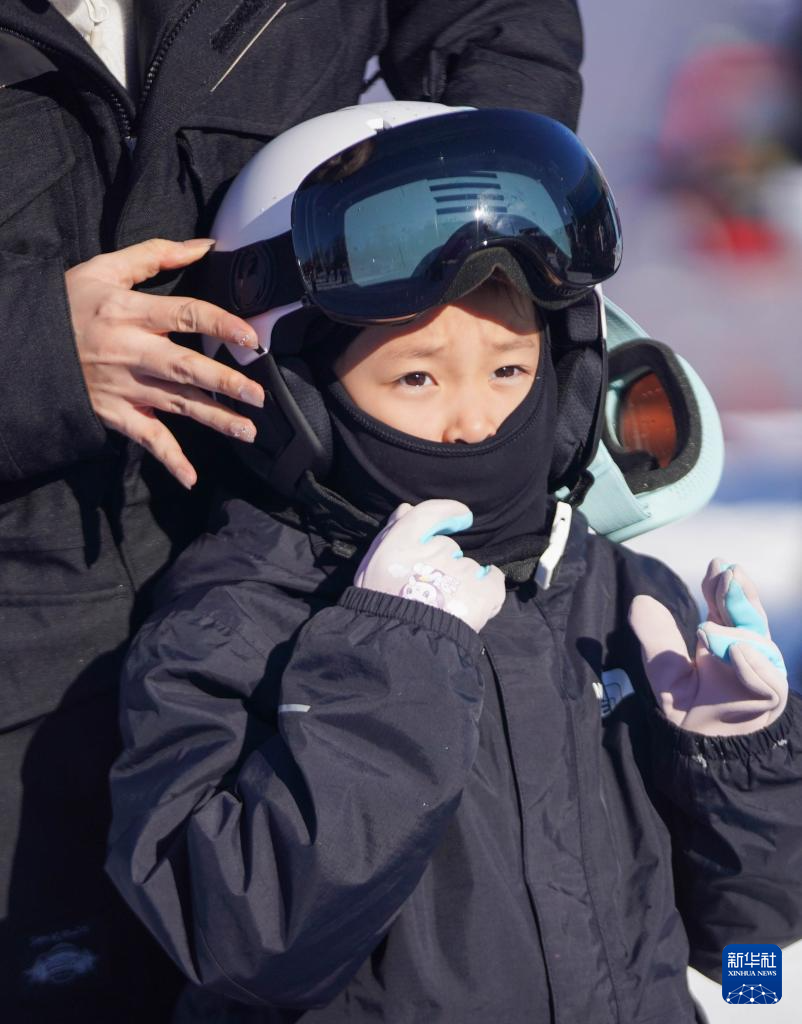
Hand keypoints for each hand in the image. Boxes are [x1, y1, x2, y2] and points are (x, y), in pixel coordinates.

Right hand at [65, 237, 265, 488]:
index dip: (221, 326)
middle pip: (185, 367)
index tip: (252, 338)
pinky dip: (169, 459)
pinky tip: (191, 478)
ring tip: (248, 430)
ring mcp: (122, 386)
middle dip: (224, 382)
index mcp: (129, 312)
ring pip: (176, 405)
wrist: (22, 343)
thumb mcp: (104, 269)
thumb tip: (203, 246)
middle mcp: (130, 351)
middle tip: (258, 395)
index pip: (185, 315)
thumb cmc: (69, 304)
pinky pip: (146, 439)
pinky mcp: (114, 413)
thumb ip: (156, 255)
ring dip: (214, 419)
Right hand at [354, 500, 505, 632]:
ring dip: (460, 580)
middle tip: (428, 588)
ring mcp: (463, 570)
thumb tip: (406, 508)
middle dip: (442, 562)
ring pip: (468, 566)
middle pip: (448, 547)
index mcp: (403, 544)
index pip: (427, 514)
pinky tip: (470, 602)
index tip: (461, 518)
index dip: (447, 512)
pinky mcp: (483, 590)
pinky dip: (486, 587)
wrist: (402, 646)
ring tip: (444, 604)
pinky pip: (492, 579)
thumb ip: (390, 536)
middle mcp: (436, 551)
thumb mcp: (373, 568)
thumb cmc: (382, 606)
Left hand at [629, 559, 787, 735]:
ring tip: (707, 629)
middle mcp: (747, 651)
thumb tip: (641, 601)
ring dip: (736, 630)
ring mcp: (762, 672)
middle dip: (738, 594)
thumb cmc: (690, 712)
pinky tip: (737, 649)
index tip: (715, 565)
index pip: (727, 606)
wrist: (706, 754)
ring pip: (758, 643)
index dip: (722, 586)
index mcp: (725, 641)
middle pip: (749, 616)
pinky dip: (752, 663)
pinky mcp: (770, 697)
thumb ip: (656, 639)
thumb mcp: (666, 672)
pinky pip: (767, 678)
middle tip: (728, 571)